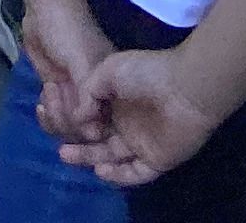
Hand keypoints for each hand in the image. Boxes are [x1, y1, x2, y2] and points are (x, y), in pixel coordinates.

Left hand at [18, 0, 116, 139]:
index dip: (90, 129)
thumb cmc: (67, 30)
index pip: (106, 127)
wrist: (42, 10)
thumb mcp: (81, 61)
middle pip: (85, 132)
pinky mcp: (58, 93)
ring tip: (48, 92)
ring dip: (55, 116)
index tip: (76, 116)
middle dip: (67, 121)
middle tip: (54, 93)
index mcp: (112, 91)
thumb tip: (93, 133)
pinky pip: (55, 117)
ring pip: (69, 128)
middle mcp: (97, 98)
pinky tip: (40, 105)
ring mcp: (75, 96)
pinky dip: (47, 116)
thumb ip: (87, 96)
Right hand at [65, 47, 231, 186]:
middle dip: (80, 147)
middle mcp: (130, 124)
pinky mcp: (157, 160)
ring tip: (70, 157)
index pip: (96, 119)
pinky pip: (135, 173)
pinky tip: (100, 170)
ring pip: (114, 158)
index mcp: (119, 101)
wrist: (185, 88)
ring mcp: (144, 143)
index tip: (59, 123)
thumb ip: (88, 93)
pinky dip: (118, 175)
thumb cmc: (146, 73)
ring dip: (93, 159)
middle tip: (61, 151)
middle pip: (101, 142)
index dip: (78, 124)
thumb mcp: (107, 70)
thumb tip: (77, 117)